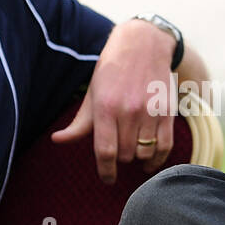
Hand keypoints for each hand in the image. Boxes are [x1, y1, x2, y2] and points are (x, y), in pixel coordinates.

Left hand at [51, 18, 174, 182]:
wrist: (143, 44)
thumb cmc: (112, 70)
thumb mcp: (92, 93)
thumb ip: (79, 123)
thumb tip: (57, 140)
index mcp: (105, 107)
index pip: (105, 152)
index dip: (106, 172)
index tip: (107, 179)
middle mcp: (128, 111)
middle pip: (125, 154)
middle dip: (120, 158)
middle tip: (118, 151)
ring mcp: (150, 111)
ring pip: (144, 152)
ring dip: (137, 157)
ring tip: (133, 151)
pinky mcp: (168, 111)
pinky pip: (165, 146)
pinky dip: (158, 159)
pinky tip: (150, 161)